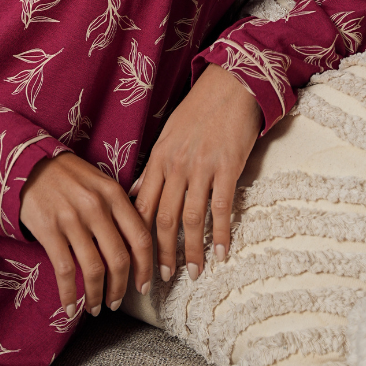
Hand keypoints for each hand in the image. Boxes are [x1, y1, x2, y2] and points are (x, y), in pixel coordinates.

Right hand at [19, 151, 153, 316]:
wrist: (30, 163)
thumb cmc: (70, 176)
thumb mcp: (100, 183)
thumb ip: (119, 210)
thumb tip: (136, 249)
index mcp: (114, 194)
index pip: (140, 238)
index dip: (145, 269)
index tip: (143, 287)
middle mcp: (96, 206)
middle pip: (119, 259)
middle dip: (120, 289)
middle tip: (116, 302)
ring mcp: (72, 219)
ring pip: (94, 270)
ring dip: (96, 296)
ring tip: (94, 307)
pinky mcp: (49, 229)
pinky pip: (65, 271)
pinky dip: (69, 295)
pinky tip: (70, 306)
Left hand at [130, 64, 261, 282]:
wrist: (230, 85)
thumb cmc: (198, 111)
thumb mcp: (167, 137)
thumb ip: (153, 169)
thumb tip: (135, 195)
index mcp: (159, 159)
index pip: (142, 206)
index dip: (137, 237)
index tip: (135, 261)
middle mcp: (176, 166)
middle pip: (163, 219)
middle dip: (160, 254)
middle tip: (161, 280)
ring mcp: (202, 168)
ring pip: (191, 219)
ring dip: (191, 250)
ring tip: (191, 273)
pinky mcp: (227, 167)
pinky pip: (222, 208)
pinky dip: (222, 234)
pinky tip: (222, 253)